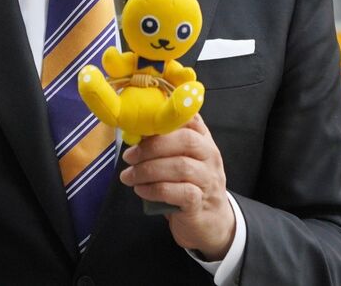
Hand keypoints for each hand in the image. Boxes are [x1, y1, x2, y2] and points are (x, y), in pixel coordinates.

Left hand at [119, 114, 234, 259]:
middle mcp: (210, 157)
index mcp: (204, 141)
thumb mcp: (183, 161)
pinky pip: (179, 192)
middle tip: (129, 156)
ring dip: (148, 170)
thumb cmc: (190, 186)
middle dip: (152, 146)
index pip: (191, 119)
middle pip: (186, 140)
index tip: (141, 124)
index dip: (166, 118)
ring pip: (181, 166)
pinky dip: (155, 189)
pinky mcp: (200, 203)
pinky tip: (141, 190)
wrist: (211, 223)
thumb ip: (166, 146)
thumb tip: (136, 133)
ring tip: (129, 176)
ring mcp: (208, 180)